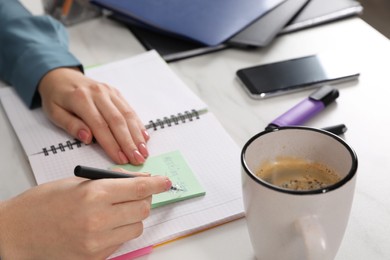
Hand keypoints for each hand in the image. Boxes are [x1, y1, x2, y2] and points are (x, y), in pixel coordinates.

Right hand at [0, 175, 170, 258]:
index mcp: (94, 194)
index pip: (139, 188)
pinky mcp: (95, 258)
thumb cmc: (44, 202)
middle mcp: (99, 219)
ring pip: (136, 227)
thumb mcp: (79, 182)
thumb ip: (112, 181)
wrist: (17, 232)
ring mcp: (97, 243)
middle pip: (143, 208)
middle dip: (144, 199)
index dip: (157, 183)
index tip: (166, 181)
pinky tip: (103, 225)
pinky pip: (121, 242)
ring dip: (132, 217)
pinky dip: (119, 231)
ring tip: (115, 211)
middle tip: (136, 194)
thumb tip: (139, 181)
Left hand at [38, 67, 149, 164]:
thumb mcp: (54, 113)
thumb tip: (87, 138)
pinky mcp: (116, 93)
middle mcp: (99, 93)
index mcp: (81, 99)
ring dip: (137, 135)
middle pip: (118, 121)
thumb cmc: (56, 98)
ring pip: (127, 115)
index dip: (112, 144)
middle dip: (129, 142)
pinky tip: (144, 137)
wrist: (60, 76)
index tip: (121, 159)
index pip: (100, 125)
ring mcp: (109, 92)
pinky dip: (138, 124)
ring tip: (144, 151)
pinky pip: (130, 109)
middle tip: (138, 159)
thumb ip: (71, 125)